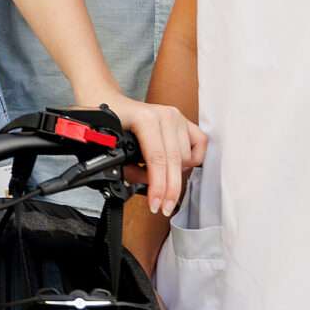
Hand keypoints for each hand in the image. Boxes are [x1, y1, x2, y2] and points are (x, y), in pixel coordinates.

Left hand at [97, 94, 204, 215]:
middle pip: (175, 161)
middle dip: (170, 189)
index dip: (159, 186)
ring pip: (187, 156)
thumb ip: (129, 170)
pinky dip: (193, 158)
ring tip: (162, 181)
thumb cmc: (110, 121)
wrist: (111, 101)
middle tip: (165, 207)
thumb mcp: (111, 147)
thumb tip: (148, 186)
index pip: (157, 159)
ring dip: (177, 174)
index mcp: (145, 118)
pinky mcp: (183, 120)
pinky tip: (180, 165)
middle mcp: (164, 115)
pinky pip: (200, 143)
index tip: (157, 204)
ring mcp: (176, 116)